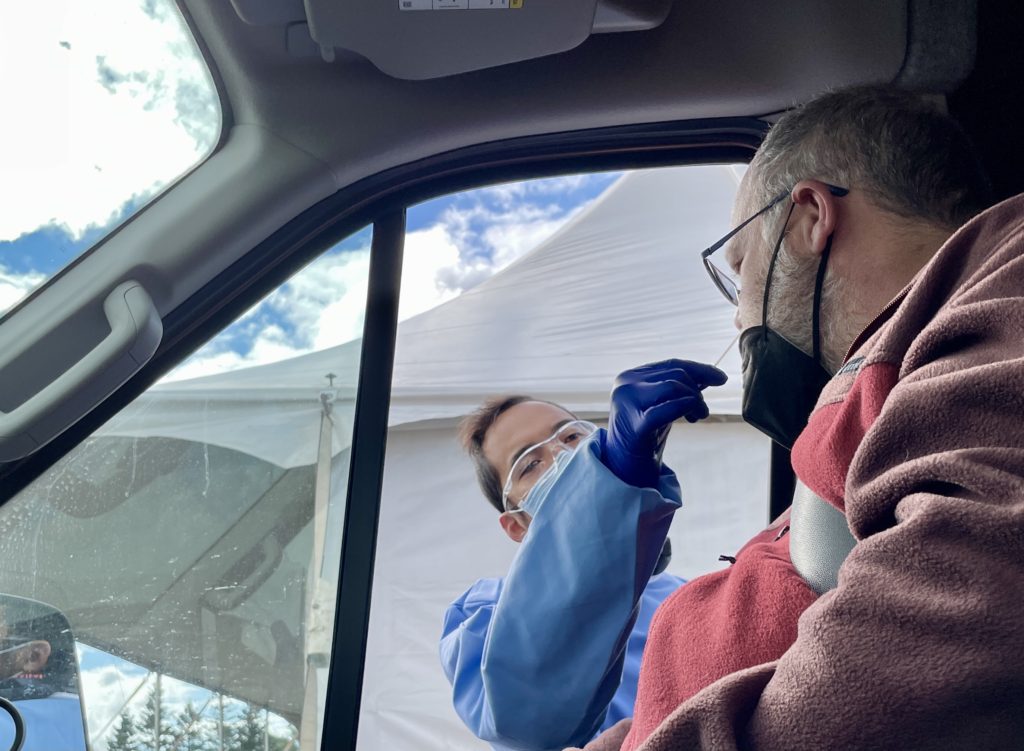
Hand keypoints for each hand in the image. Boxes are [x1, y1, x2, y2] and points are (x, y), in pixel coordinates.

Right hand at [602, 359, 726, 486]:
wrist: (624, 470)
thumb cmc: (644, 438)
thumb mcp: (661, 405)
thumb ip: (677, 389)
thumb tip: (709, 374)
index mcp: (629, 378)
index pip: (671, 365)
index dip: (699, 369)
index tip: (721, 378)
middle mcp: (625, 386)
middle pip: (675, 375)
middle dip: (697, 391)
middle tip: (703, 412)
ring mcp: (627, 405)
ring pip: (674, 387)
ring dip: (696, 401)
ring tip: (699, 417)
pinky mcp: (635, 427)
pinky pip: (669, 409)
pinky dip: (687, 407)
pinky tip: (693, 417)